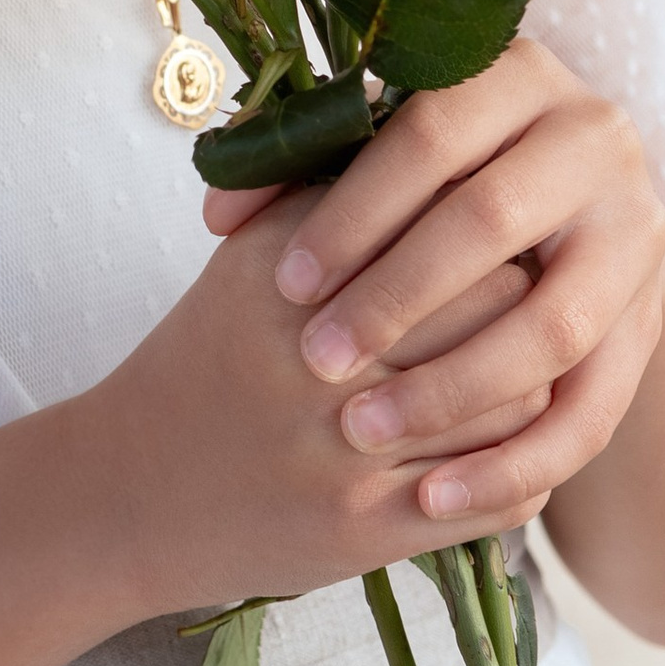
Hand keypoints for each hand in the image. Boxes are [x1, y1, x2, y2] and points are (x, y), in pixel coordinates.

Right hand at [74, 182, 553, 616]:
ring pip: (509, 407)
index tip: (507, 233)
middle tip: (540, 302)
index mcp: (294, 269)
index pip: (451, 226)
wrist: (125, 487)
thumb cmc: (210, 355)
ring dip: (533, 391)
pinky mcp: (358, 530)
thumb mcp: (253, 256)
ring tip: (535, 376)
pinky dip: (518, 475)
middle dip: (526, 305)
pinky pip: (487, 497)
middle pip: (493, 308)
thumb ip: (333, 189)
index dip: (493, 230)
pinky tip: (511, 454)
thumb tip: (437, 135)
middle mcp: (318, 355)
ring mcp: (340, 450)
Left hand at [207, 39, 664, 535]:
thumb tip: (220, 215)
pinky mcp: (649, 326)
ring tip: (360, 430)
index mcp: (519, 73)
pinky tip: (434, 500)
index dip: (354, 210)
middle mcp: (595, 139)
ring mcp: (635, 235)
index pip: (432, 132)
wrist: (562, 218)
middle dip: (394, 298)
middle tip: (313, 358)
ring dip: (450, 387)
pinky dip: (514, 464)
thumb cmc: (431, 180)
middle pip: (492, 221)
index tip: (285, 281)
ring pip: (550, 323)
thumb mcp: (378, 153)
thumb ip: (301, 168)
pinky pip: (592, 412)